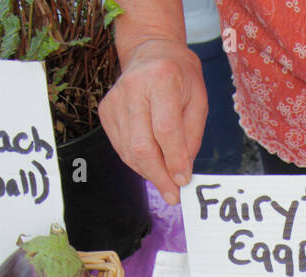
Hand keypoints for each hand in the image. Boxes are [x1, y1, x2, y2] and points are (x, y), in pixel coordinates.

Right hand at [99, 37, 207, 204]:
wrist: (150, 52)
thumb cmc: (181, 77)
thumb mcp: (199, 100)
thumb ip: (191, 136)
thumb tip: (181, 173)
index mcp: (162, 79)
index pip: (166, 130)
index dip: (174, 161)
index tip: (183, 182)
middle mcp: (133, 88)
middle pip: (142, 145)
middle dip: (159, 176)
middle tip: (173, 196)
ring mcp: (115, 100)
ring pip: (129, 151)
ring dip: (148, 172)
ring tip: (165, 182)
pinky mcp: (106, 110)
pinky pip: (121, 147)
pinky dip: (137, 162)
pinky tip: (152, 164)